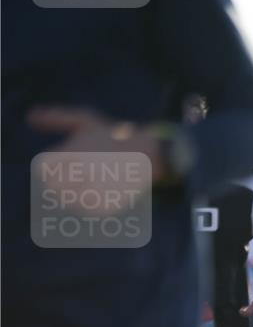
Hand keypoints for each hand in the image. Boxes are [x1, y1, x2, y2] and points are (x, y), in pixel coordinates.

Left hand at [28, 106, 163, 215]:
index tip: (64, 165)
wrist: (148, 154)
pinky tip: (103, 191)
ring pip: (68, 200)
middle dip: (63, 182)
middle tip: (82, 174)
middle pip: (53, 187)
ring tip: (94, 182)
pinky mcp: (104, 206)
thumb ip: (56, 119)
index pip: (43, 170)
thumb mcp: (85, 122)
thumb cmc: (113, 137)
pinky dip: (90, 203)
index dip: (52, 168)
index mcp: (70, 153)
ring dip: (76, 193)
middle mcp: (80, 174)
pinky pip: (86, 210)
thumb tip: (30, 116)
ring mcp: (92, 192)